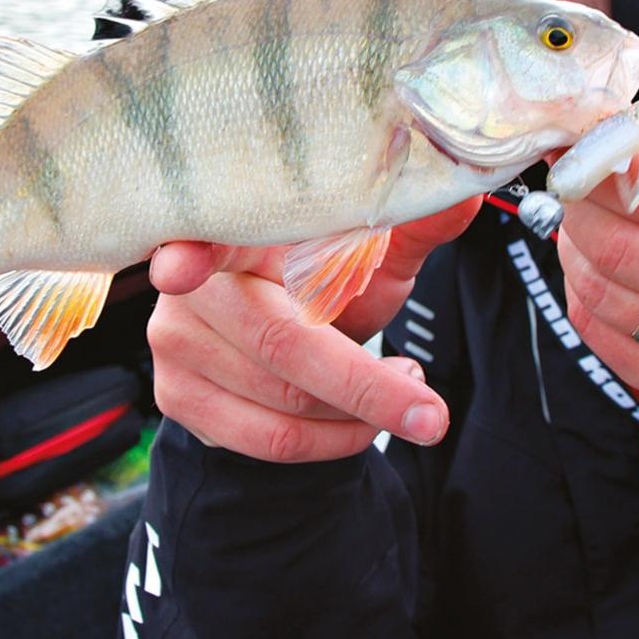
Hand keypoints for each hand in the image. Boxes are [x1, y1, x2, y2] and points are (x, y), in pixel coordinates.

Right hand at [146, 197, 481, 460]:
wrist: (293, 338)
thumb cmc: (329, 280)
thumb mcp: (374, 251)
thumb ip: (414, 227)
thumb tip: (464, 197)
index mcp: (236, 228)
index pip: (204, 238)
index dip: (190, 253)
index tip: (179, 266)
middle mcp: (190, 284)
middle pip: (280, 345)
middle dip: (367, 389)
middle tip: (432, 410)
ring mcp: (174, 344)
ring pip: (281, 405)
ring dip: (358, 416)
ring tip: (400, 391)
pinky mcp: (175, 396)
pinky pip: (266, 440)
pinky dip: (331, 441)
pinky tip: (360, 418)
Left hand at [556, 83, 638, 419]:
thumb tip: (594, 134)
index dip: (600, 171)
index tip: (577, 156)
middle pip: (620, 248)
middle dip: (580, 210)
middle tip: (579, 190)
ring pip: (602, 295)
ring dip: (578, 252)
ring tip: (596, 229)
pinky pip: (602, 338)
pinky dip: (588, 298)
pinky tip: (611, 275)